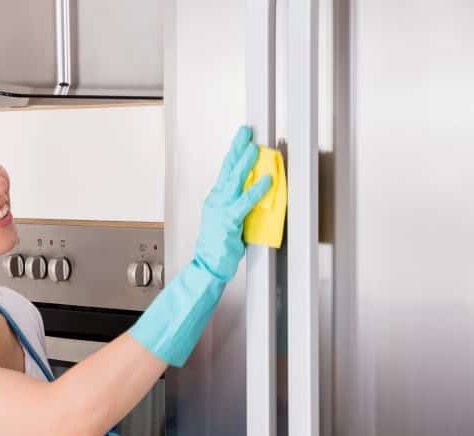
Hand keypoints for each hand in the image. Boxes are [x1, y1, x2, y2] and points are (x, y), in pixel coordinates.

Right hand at [193, 125, 272, 281]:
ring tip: (255, 148)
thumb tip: (253, 192)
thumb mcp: (227, 220)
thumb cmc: (217, 247)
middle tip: (245, 132)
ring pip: (234, 181)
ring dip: (245, 163)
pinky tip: (266, 180)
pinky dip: (256, 190)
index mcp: (215, 199)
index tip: (242, 139)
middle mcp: (216, 201)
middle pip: (227, 169)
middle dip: (237, 148)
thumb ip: (238, 205)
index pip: (225, 171)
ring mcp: (221, 210)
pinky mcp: (229, 221)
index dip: (234, 153)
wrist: (207, 265)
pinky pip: (245, 202)